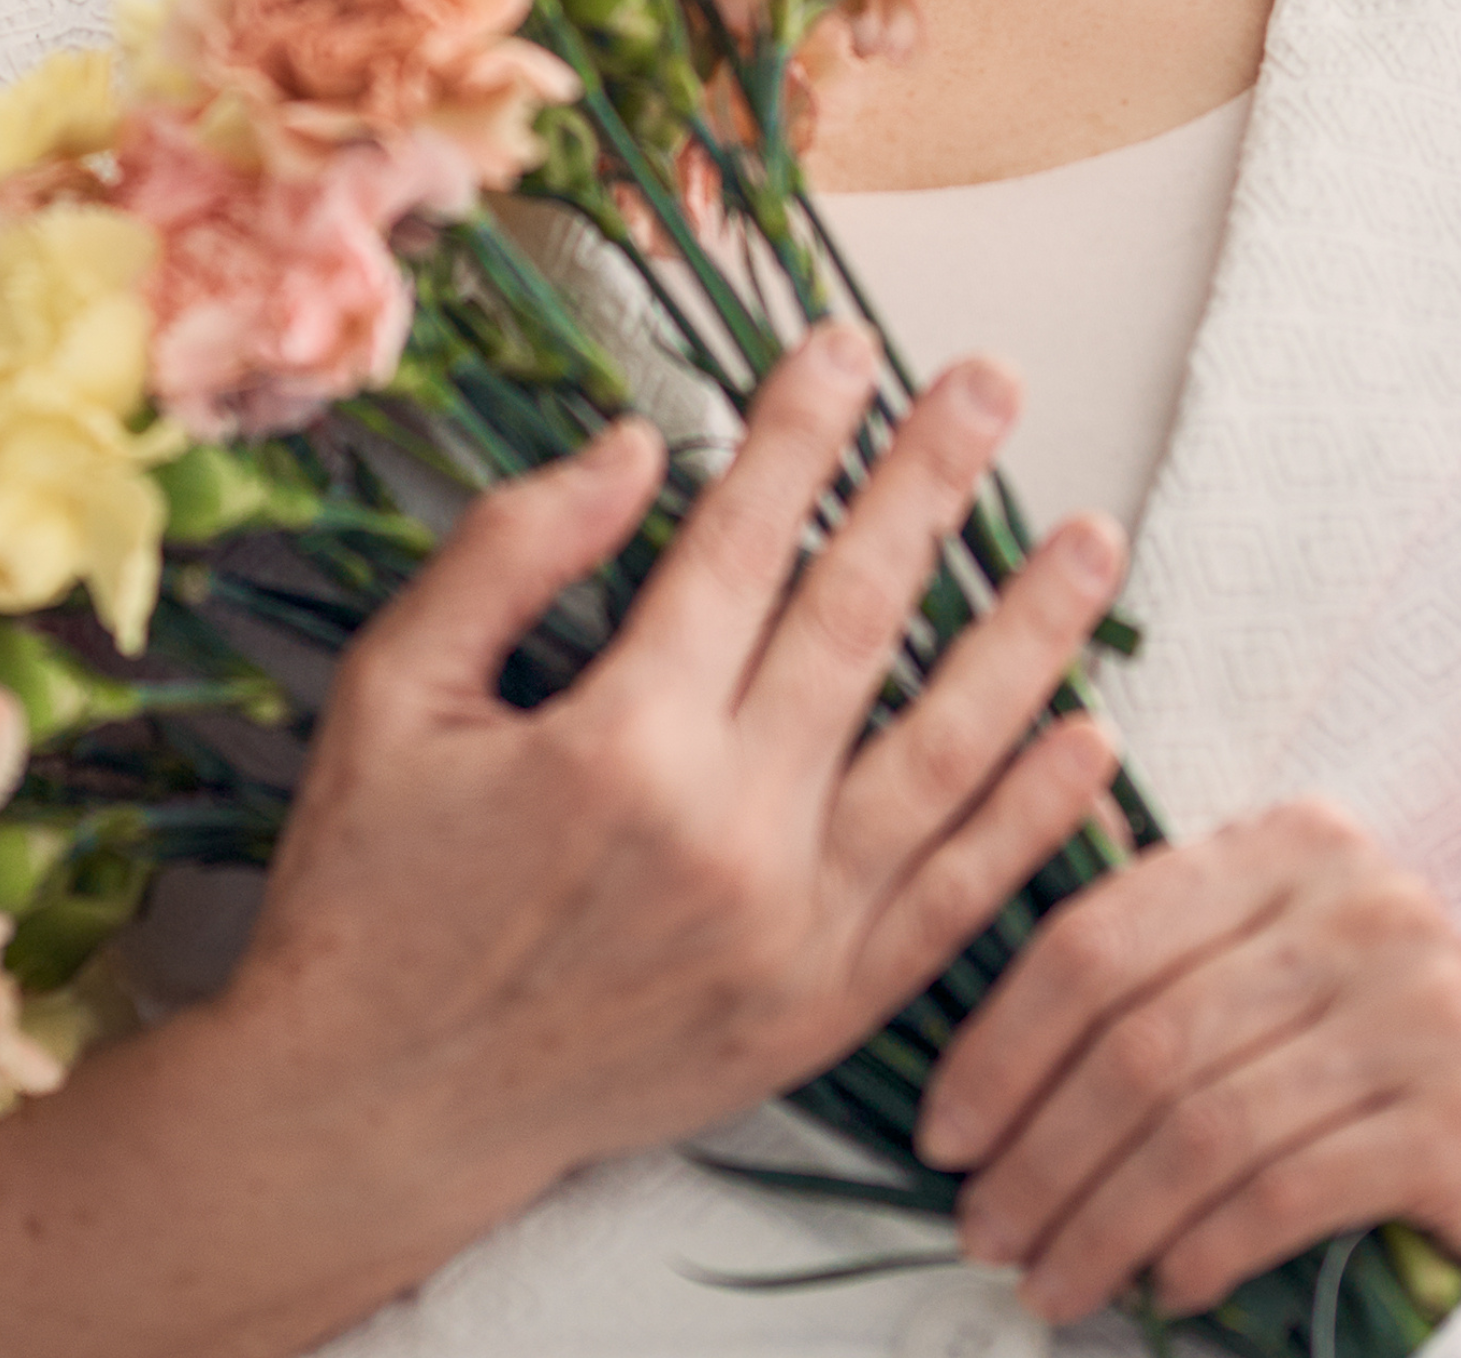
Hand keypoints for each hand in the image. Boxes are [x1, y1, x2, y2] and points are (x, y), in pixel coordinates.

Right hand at [205, 329, 1133, 1222]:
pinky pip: (959, 896)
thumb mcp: (390, 694)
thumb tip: (633, 450)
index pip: (741, 545)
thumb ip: (509, 556)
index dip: (799, 434)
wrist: (381, 1111)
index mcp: (618, 741)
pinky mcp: (825, 1009)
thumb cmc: (369, 895)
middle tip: (994, 384)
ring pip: (946, 750)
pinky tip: (1090, 734)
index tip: (845, 348)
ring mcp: (794, 928)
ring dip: (1026, 633)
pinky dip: (1034, 816)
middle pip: (861, 618)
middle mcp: (728, 829)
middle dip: (930, 485)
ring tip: (1091, 537)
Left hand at [919, 800, 1460, 1328]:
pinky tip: (1165, 1287)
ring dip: (1101, 1221)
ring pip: (1196, 1125)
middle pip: (1139, 1038)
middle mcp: (1365, 903)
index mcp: (1298, 847)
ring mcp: (1423, 1006)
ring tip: (1051, 1281)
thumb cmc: (1403, 1089)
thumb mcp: (1293, 988)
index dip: (1001, 1043)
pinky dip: (1202, 1248)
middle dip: (1038, 1153)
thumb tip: (979, 1068)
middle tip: (983, 1234)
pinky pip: (1280, 1190)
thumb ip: (1170, 978)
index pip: (1100, 934)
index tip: (944, 1133)